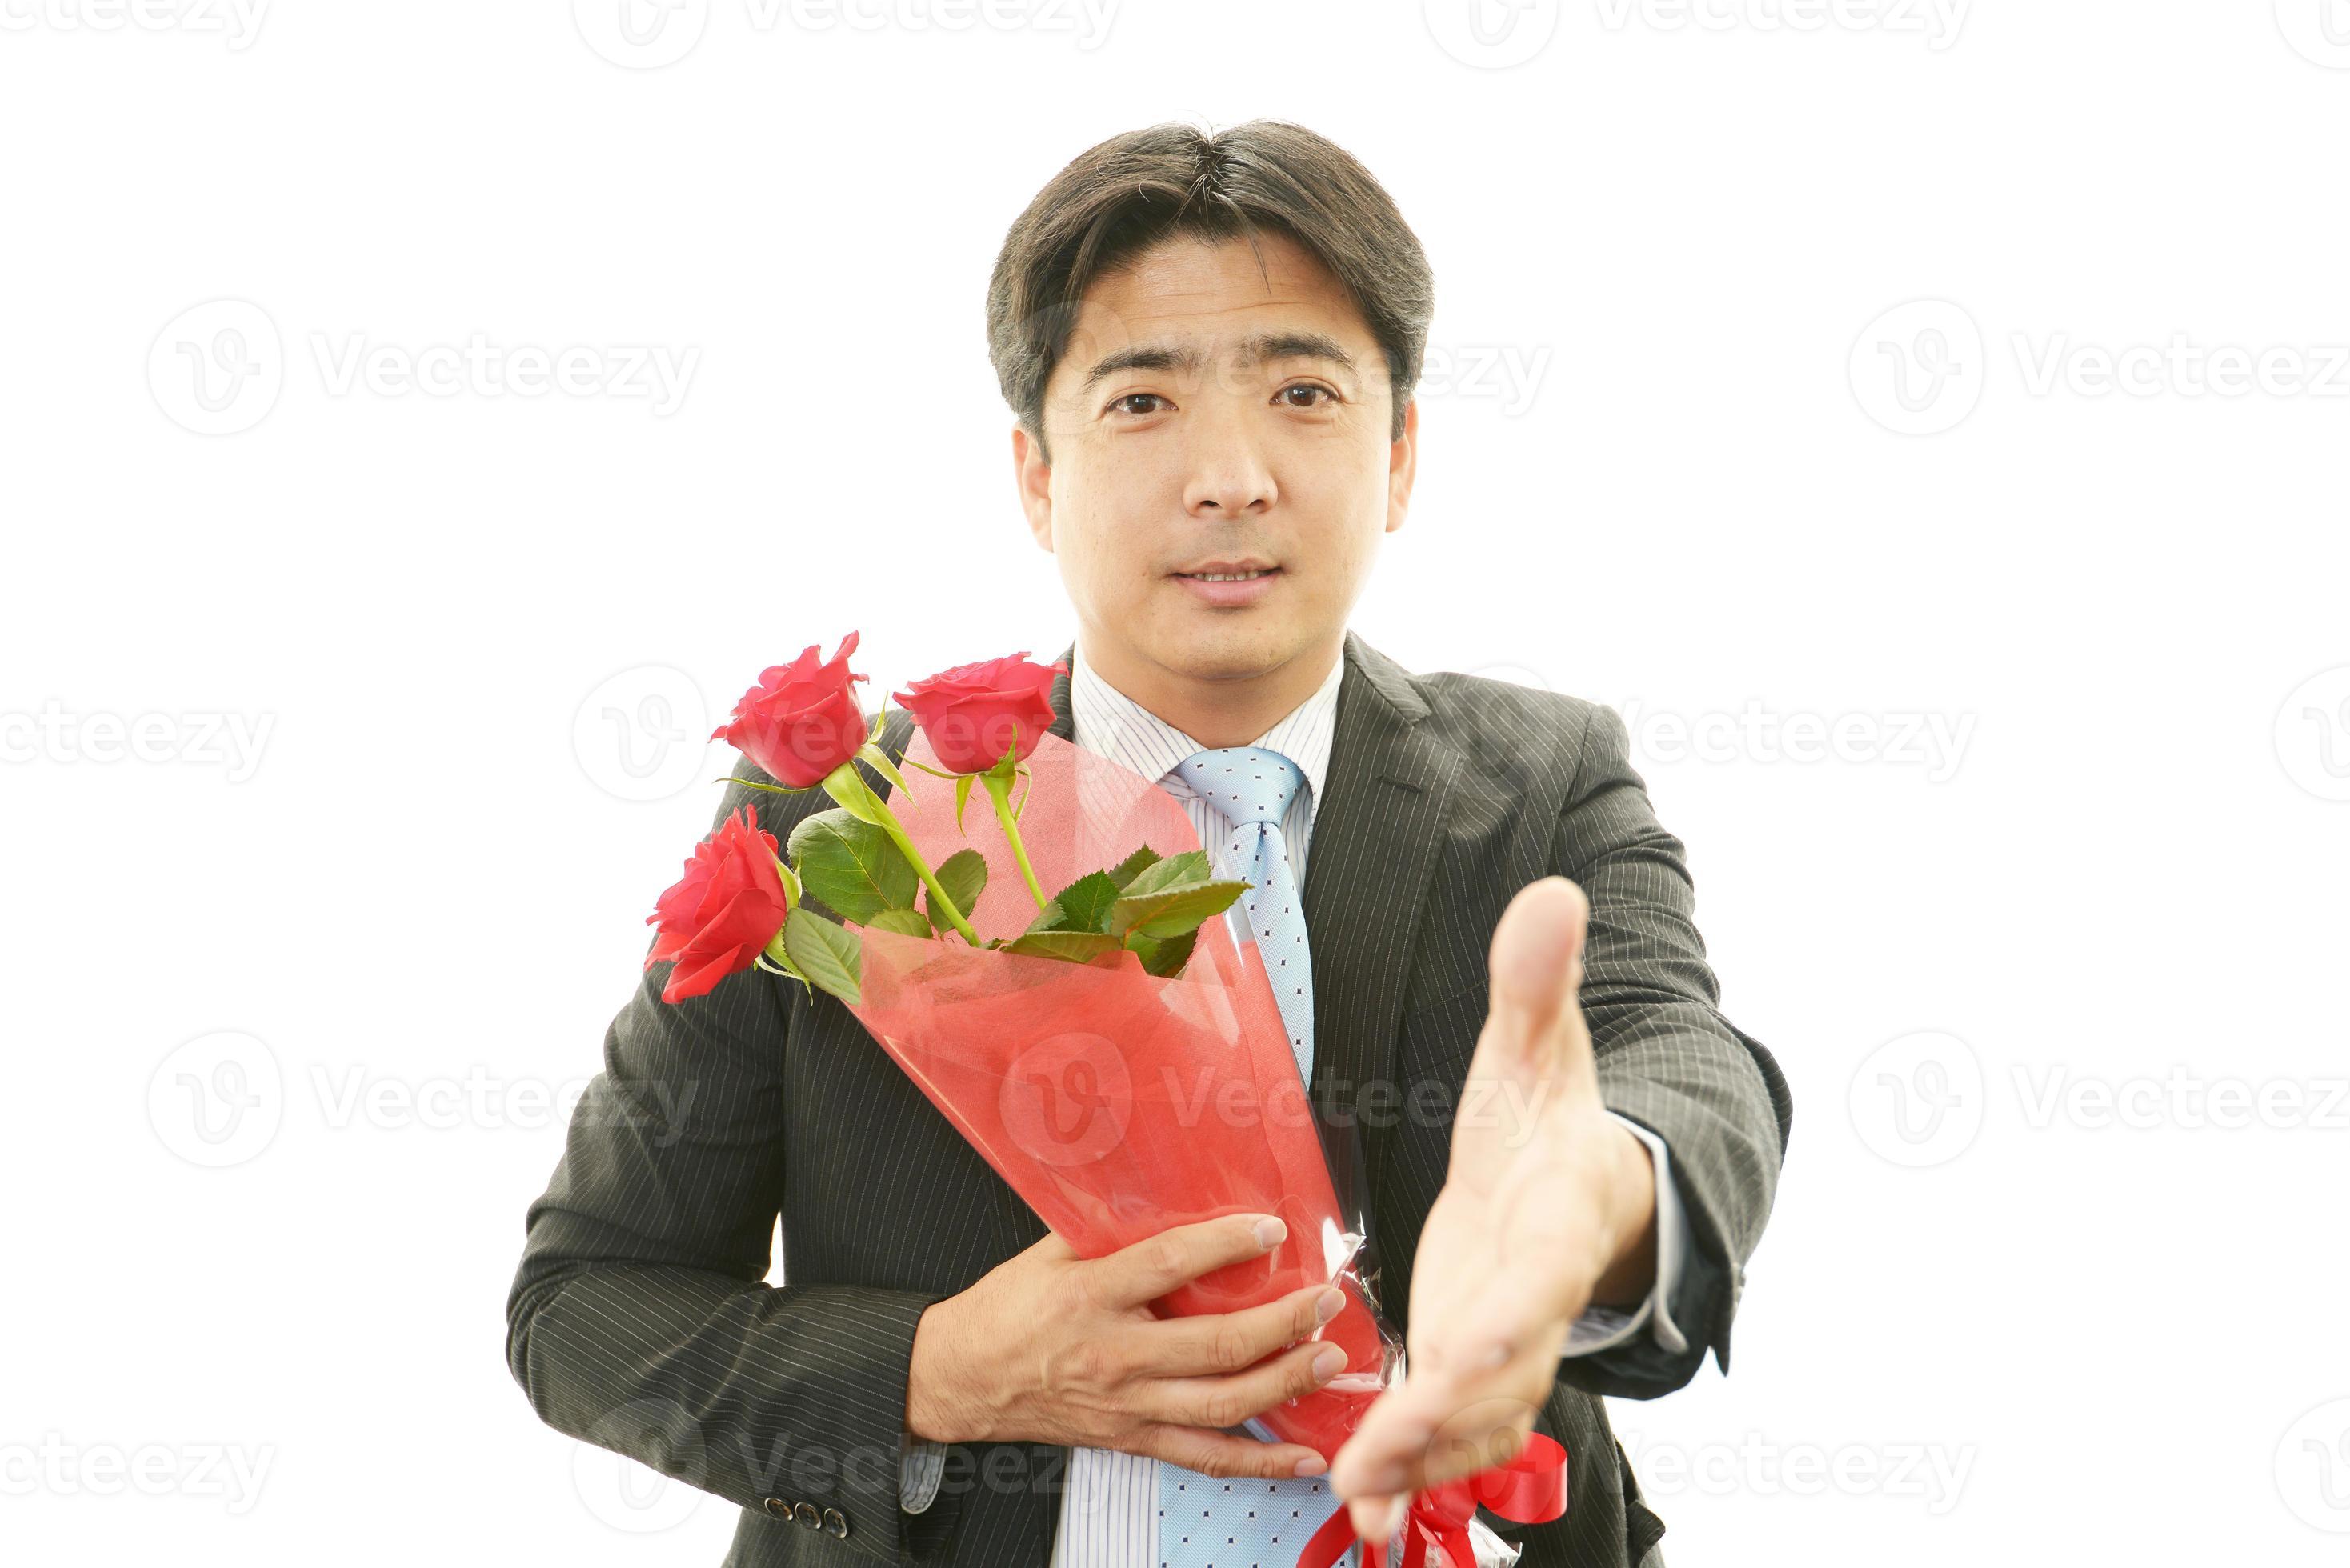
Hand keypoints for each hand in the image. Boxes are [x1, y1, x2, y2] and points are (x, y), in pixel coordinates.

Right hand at [906, 1213, 1352, 1478]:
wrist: (960, 1379)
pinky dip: (1261, 1461)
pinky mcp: (1132, 1438)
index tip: (1270, 1230)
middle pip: (1215, 1344)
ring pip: (1222, 1403)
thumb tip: (1162, 1188)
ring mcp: (1127, 1404)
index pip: (1168, 1265)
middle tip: (1325, 1301)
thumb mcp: (1047, 1252)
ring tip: (1329, 1359)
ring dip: (1285, 1383)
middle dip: (1283, 1323)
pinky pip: (1206, 1457)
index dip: (1224, 1245)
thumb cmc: (1004, 1312)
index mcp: (1090, 1297)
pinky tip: (1304, 1455)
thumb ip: (1106, 1226)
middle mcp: (1114, 1355)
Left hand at [1330, 876, 1657, 1542]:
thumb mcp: (1538, 1045)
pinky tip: (1358, 1503)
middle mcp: (1536, 1298)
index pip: (1542, 1273)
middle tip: (1389, 1452)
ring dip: (1419, 1460)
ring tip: (1361, 1498)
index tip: (1478, 1346)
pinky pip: (1445, 1428)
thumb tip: (1552, 891)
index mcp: (1556, 1219)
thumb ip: (1536, 982)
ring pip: (1475, 1420)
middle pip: (1506, 1372)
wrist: (1580, 1180)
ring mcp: (1505, 1342)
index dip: (1516, 1312)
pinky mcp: (1468, 1363)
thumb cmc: (1553, 1114)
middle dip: (1449, 1415)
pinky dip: (1406, 1468)